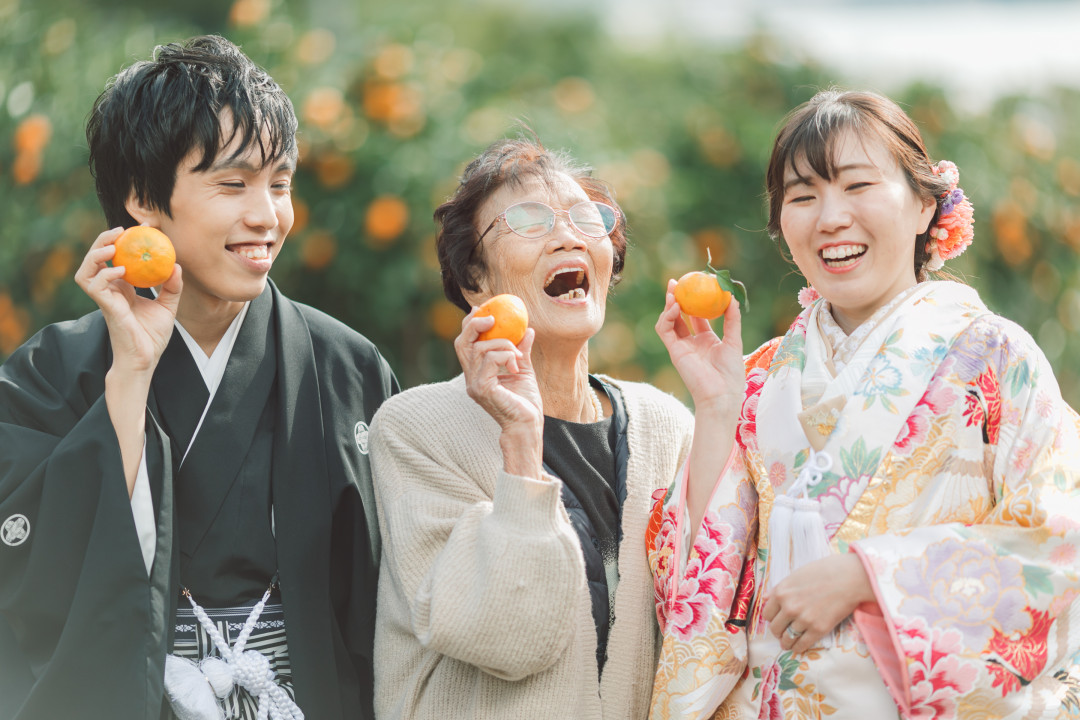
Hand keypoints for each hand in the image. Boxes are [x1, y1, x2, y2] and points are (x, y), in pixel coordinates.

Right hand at [75, 226, 181, 373]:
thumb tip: (177, 265)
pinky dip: (105, 274)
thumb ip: (172, 287)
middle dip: (102, 241)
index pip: (115, 258)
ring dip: (95, 255)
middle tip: (120, 230)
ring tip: (113, 246)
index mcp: (122, 288)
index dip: (122, 241)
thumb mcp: (168, 307)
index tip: (140, 228)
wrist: (146, 359)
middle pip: (95, 260)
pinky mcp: (105, 308)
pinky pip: (95, 286)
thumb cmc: (152, 336)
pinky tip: (121, 270)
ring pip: (85, 271)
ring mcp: (105, 299)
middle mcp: (110, 291)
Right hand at [455, 310, 543, 476]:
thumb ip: (521, 351)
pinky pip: (490, 358)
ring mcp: (474, 384)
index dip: (469, 325)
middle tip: (492, 318)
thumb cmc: (526, 403)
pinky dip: (506, 355)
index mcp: (477, 373)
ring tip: (517, 356)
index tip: (481, 310)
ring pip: (480, 348)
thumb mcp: (524, 370)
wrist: (528, 425)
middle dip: (474, 325)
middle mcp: (471, 378)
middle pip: (462, 343)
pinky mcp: (481, 388)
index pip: (466, 345)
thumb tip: (528, 329)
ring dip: (503, 344)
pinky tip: (516, 366)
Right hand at [654, 278, 744, 420]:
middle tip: (676, 282)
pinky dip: (666, 317)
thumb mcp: (734, 341)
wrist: (721, 394)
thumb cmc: (731, 373)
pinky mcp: (674, 351)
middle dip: (676, 299)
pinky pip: (664, 330)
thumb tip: (732, 297)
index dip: (694, 301)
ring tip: (673, 291)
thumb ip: (732, 319)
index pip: (696, 316)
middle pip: (680, 316)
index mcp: (707, 340)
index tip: (695, 286)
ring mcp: (681, 347)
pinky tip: (674, 307)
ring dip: (669, 305)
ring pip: (669, 321)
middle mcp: (692, 342)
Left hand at [763, 554, 875, 654]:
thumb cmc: (824, 571)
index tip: (776, 620)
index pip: (767, 613)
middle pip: (775, 628)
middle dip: (778, 632)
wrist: (849, 578)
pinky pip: (802, 644)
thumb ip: (780, 588)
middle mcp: (789, 607)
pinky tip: (798, 647)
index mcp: (781, 592)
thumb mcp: (796, 575)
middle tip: (782, 633)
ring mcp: (803, 619)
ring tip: (788, 644)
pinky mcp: (818, 629)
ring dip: (787, 642)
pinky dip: (798, 648)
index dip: (772, 618)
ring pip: (787, 638)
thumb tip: (765, 598)